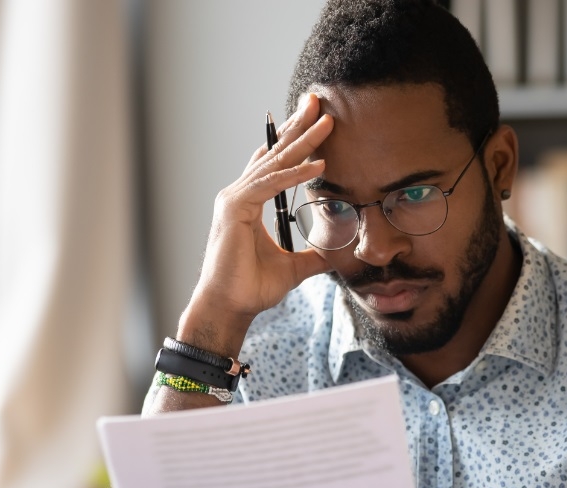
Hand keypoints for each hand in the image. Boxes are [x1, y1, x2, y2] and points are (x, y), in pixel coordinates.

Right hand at [177, 93, 333, 351]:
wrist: (229, 307)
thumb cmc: (251, 288)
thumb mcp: (294, 268)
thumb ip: (313, 255)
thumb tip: (336, 253)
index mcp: (249, 201)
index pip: (276, 163)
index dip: (296, 141)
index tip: (315, 120)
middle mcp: (239, 194)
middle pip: (275, 153)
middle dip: (298, 126)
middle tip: (318, 101)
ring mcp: (234, 199)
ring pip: (276, 163)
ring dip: (303, 142)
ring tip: (327, 122)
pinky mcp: (236, 209)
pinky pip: (271, 185)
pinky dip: (295, 174)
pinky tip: (319, 165)